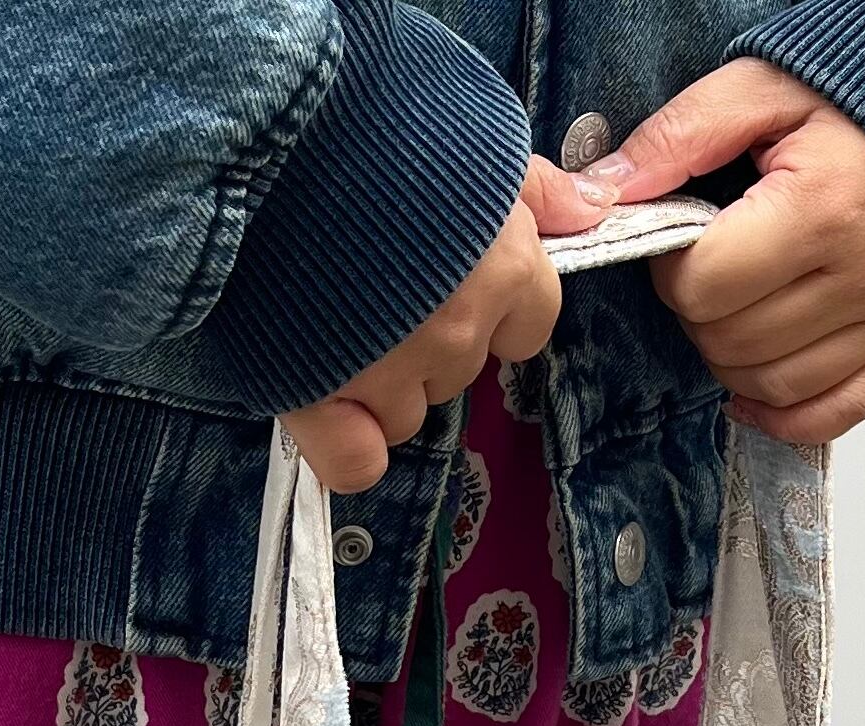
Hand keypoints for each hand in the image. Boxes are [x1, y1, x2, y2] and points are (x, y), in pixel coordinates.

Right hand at [281, 160, 604, 490]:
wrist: (272, 130)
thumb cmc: (376, 123)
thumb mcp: (473, 138)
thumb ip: (534, 187)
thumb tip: (592, 208)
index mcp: (503, 268)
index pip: (528, 325)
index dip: (493, 309)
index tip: (450, 282)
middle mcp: (457, 329)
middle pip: (458, 369)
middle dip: (425, 340)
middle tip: (372, 282)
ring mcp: (390, 370)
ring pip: (404, 412)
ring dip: (377, 381)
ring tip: (329, 313)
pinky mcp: (323, 399)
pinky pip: (357, 462)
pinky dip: (347, 445)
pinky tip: (326, 401)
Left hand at [584, 61, 864, 441]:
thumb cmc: (861, 99)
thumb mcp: (763, 86)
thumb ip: (682, 135)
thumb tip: (609, 190)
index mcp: (824, 207)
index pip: (705, 286)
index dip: (673, 268)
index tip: (685, 240)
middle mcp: (862, 274)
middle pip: (730, 343)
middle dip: (700, 311)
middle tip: (714, 265)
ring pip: (770, 385)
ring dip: (731, 358)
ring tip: (738, 304)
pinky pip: (829, 415)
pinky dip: (782, 413)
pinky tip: (752, 388)